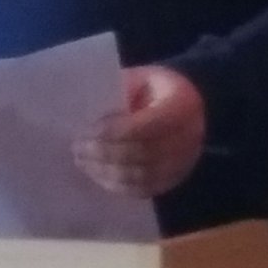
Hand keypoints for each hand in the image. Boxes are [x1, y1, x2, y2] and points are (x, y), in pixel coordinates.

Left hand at [73, 65, 205, 197]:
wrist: (184, 102)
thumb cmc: (152, 86)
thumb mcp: (138, 77)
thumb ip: (118, 94)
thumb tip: (87, 118)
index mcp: (182, 105)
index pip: (148, 125)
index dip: (115, 131)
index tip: (86, 132)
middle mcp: (190, 137)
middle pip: (144, 153)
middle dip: (105, 153)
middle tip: (77, 148)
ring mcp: (185, 162)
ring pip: (143, 176)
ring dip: (107, 171)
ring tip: (82, 162)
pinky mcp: (176, 178)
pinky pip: (145, 189)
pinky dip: (118, 185)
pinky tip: (97, 175)